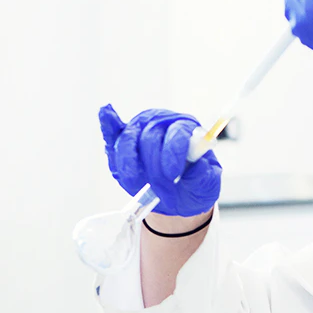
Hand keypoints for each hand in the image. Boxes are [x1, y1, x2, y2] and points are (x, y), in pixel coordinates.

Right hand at [98, 104, 222, 216]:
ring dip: (130, 164)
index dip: (174, 152)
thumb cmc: (192, 187)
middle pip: (151, 137)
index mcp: (187, 131)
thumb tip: (198, 166)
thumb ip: (204, 177)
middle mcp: (163, 124)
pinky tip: (106, 114)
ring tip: (135, 183)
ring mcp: (141, 129)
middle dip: (153, 168)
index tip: (172, 174)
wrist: (175, 197)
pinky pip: (113, 129)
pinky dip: (108, 124)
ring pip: (129, 139)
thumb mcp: (206, 187)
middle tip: (159, 191)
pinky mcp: (122, 139)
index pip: (178, 133)